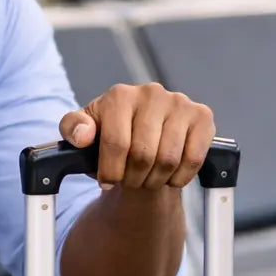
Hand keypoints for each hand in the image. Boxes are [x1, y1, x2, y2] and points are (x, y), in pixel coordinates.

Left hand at [60, 82, 214, 190]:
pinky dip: (179, 177)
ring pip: (168, 160)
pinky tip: (168, 176)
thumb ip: (73, 130)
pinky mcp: (202, 116)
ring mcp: (179, 102)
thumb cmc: (110, 134)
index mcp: (120, 95)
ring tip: (146, 179)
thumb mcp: (83, 131)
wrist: (141, 134)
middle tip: (129, 182)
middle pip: (143, 154)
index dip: (110, 171)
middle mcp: (151, 93)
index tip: (107, 182)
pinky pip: (193, 159)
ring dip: (155, 180)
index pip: (116, 143)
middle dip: (133, 178)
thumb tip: (84, 136)